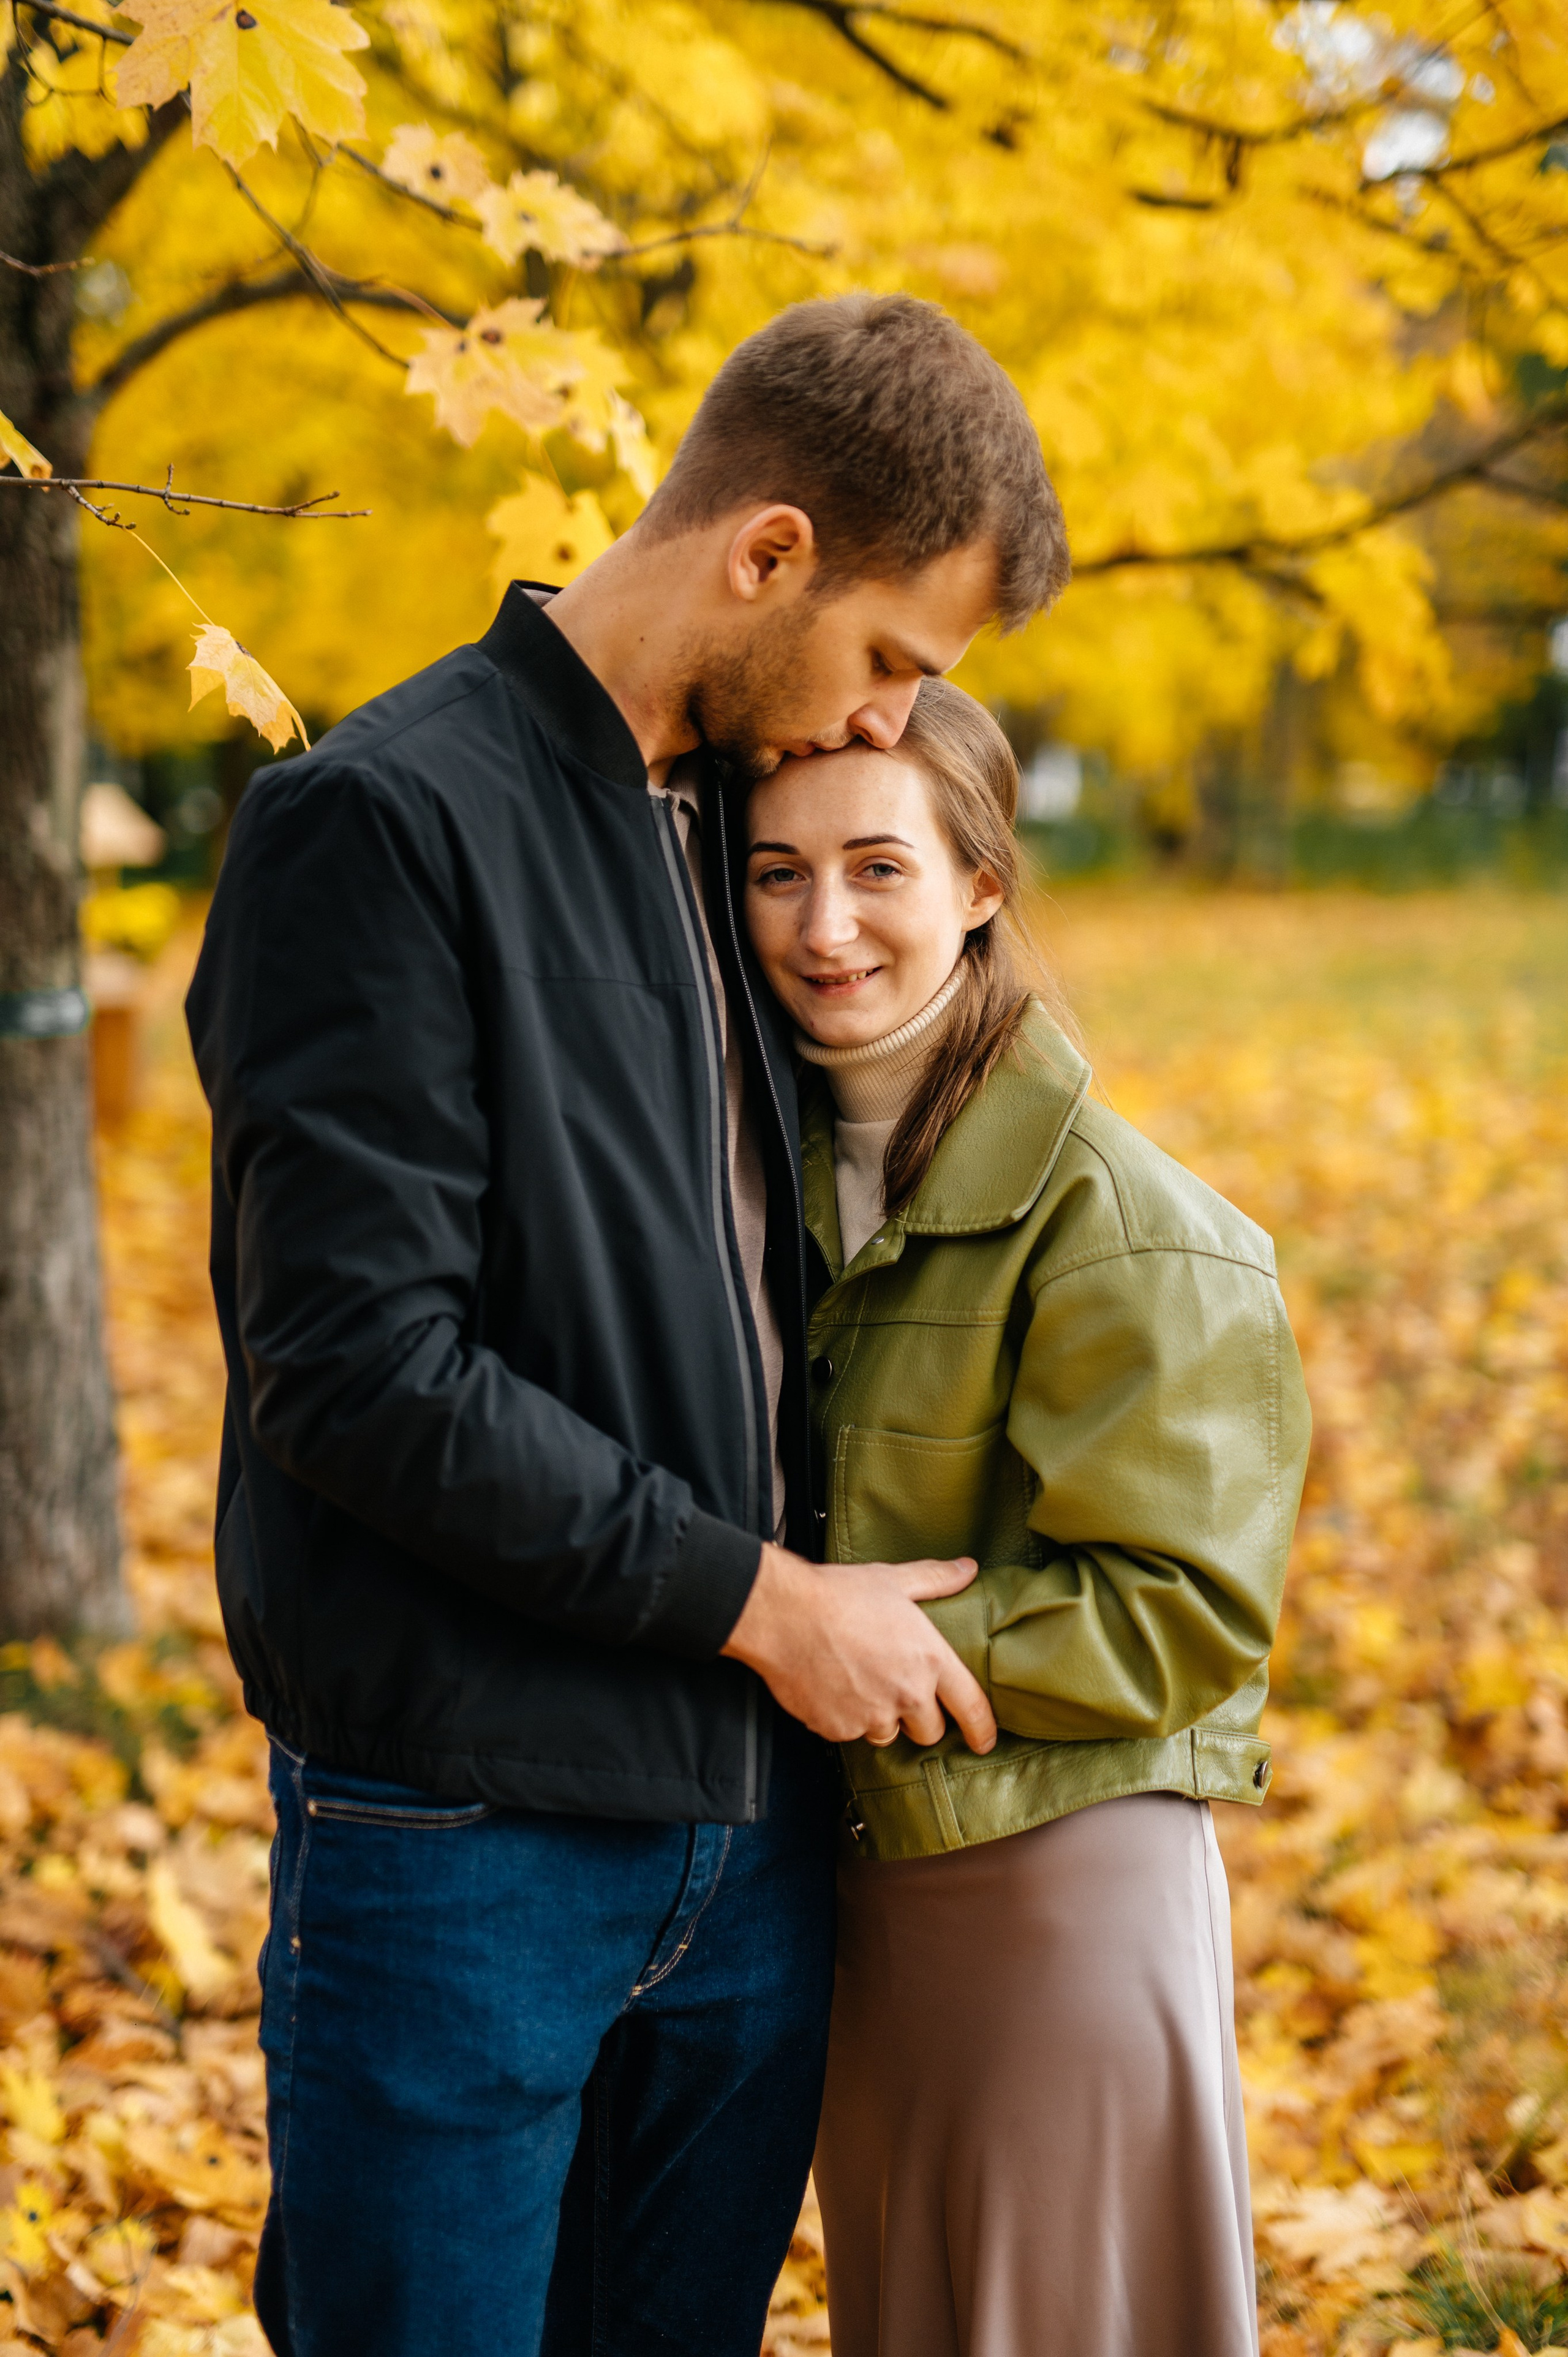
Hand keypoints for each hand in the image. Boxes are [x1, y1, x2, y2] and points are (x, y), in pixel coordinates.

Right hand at [721, 1542, 997, 1753]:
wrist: (783, 1615)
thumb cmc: (838, 1595)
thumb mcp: (893, 1580)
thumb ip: (936, 1579)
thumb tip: (967, 1569)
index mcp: (929, 1661)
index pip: (970, 1707)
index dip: (982, 1729)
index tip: (985, 1741)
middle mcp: (906, 1695)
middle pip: (929, 1731)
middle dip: (919, 1718)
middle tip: (898, 1690)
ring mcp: (870, 1717)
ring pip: (886, 1733)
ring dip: (880, 1717)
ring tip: (859, 1681)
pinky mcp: (837, 1729)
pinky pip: (849, 1733)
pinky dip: (845, 1717)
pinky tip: (832, 1687)